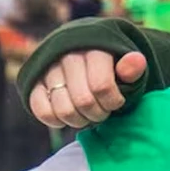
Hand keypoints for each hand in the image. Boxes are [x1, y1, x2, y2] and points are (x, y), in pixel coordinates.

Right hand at [28, 51, 146, 128]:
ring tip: (88, 115)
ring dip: (79, 121)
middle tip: (103, 112)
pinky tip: (69, 117)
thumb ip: (132, 67)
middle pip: (83, 101)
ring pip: (63, 109)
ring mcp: (48, 69)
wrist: (85, 54)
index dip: (112, 102)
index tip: (116, 102)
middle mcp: (68, 56)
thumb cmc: (111, 66)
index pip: (102, 86)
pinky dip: (56, 121)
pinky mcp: (34, 82)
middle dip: (98, 114)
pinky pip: (41, 111)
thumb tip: (136, 60)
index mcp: (95, 49)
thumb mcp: (127, 67)